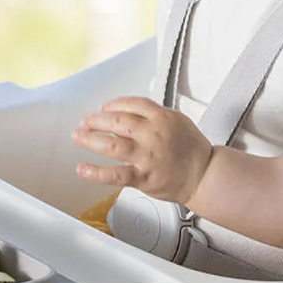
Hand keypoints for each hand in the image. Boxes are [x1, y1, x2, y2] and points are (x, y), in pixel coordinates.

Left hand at [71, 96, 212, 204]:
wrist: (204, 174)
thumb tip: (124, 114)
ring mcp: (146, 157)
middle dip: (95, 120)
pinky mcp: (143, 178)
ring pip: (112, 146)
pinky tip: (83, 168)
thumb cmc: (191, 148)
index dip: (112, 105)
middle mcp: (152, 135)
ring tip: (78, 136)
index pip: (130, 104)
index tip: (103, 108)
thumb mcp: (176, 119)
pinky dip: (96, 172)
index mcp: (161, 117)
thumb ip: (152, 115)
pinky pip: (115, 175)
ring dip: (90, 139)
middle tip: (84, 121)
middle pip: (116, 122)